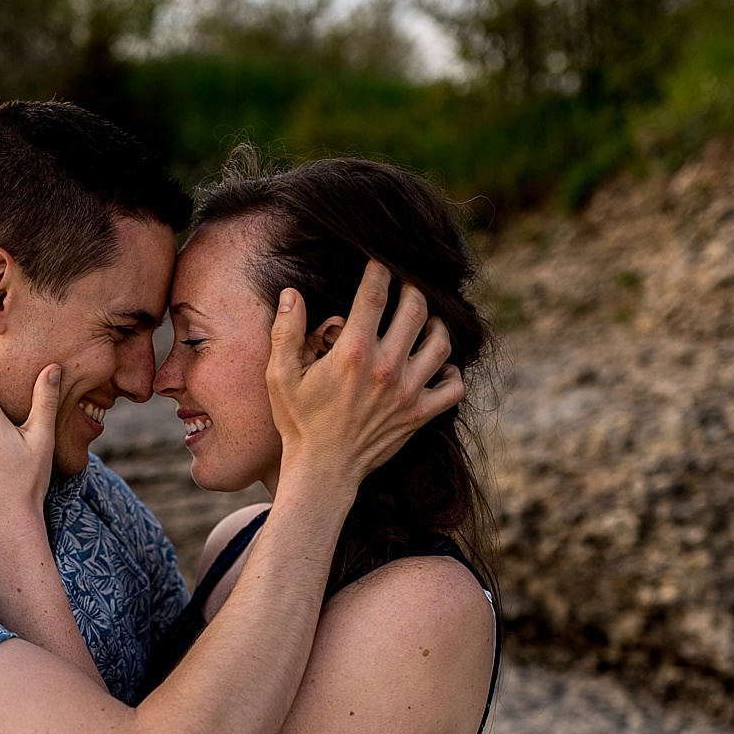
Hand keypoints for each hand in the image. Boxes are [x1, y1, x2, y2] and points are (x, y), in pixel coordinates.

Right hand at [266, 260, 462, 495]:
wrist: (323, 471)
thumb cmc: (299, 422)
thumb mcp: (280, 376)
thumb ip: (286, 331)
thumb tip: (291, 293)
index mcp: (353, 352)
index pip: (375, 294)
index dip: (380, 270)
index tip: (380, 262)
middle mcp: (386, 368)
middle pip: (416, 310)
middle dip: (412, 290)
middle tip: (405, 287)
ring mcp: (408, 392)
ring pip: (441, 343)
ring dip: (436, 326)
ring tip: (425, 321)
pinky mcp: (420, 415)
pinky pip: (454, 386)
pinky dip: (452, 373)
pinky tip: (438, 366)